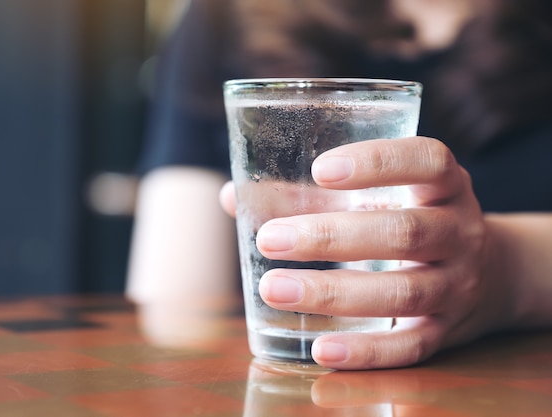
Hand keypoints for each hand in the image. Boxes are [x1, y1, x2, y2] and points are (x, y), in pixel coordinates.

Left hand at [220, 136, 515, 369]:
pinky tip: (318, 350)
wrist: (489, 274)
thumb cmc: (410, 220)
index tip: (320, 170)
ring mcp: (458, 285)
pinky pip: (409, 346)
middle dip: (332, 237)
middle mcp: (459, 232)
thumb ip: (308, 194)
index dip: (377, 163)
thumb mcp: (379, 197)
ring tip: (273, 288)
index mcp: (444, 185)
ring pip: (403, 292)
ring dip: (334, 293)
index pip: (427, 161)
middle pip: (403, 232)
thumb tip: (233, 197)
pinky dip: (365, 351)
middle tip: (269, 239)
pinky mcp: (446, 332)